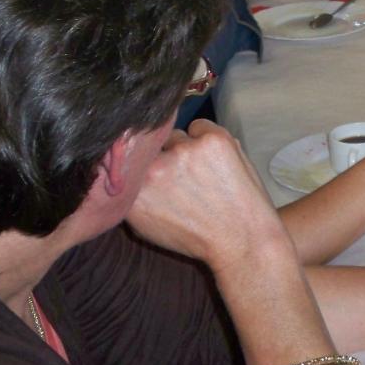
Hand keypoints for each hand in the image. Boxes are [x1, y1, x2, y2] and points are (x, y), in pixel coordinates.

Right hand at [127, 120, 288, 274]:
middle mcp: (153, 169)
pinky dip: (205, 137)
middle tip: (181, 174)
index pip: (125, 159)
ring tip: (202, 171)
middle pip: (150, 145)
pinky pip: (200, 125)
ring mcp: (184, 150)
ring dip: (184, 148)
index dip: (139, 162)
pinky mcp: (212, 139)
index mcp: (132, 192)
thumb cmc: (196, 235)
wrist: (240, 238)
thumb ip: (129, 197)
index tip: (149, 166)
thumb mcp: (145, 226)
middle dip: (162, 156)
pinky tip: (215, 160)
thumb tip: (123, 169)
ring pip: (175, 135)